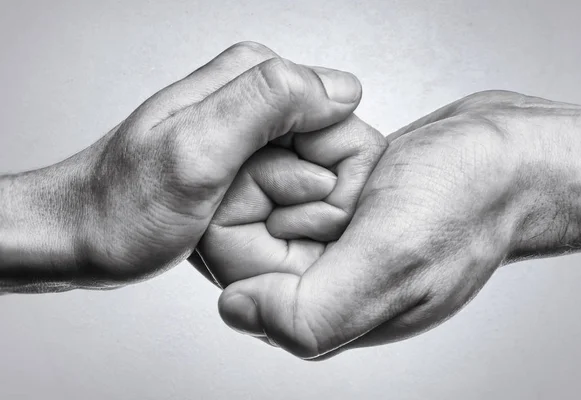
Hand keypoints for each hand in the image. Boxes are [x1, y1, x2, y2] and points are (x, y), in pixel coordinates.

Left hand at [0, 42, 363, 291]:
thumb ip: (267, 105)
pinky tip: (256, 224)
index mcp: (249, 75)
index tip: (295, 197)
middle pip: (327, 138)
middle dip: (310, 184)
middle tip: (266, 214)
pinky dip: (282, 207)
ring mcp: (247, 127)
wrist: (84, 233)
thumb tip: (342, 89)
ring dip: (297, 201)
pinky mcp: (241, 156)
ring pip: (310, 163)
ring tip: (254, 222)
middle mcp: (252, 94)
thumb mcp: (196, 152)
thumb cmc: (126, 206)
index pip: (335, 105)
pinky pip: (288, 180)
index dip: (328, 159)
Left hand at [217, 90, 580, 358]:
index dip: (265, 211)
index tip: (323, 190)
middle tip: (358, 185)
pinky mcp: (337, 208)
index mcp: (321, 314)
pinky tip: (367, 156)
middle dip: (298, 185)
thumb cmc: (464, 207)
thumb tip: (235, 311)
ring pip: (271, 189)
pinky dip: (324, 150)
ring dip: (314, 162)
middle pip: (249, 222)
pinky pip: (298, 171)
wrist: (507, 161)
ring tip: (371, 172)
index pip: (236, 267)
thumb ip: (309, 311)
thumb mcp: (390, 261)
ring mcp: (326, 243)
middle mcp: (317, 283)